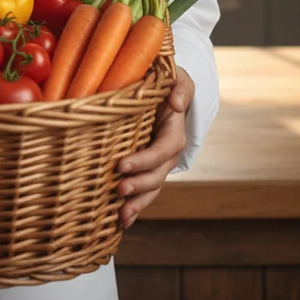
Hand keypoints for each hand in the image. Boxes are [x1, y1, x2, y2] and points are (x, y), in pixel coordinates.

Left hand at [115, 65, 193, 229]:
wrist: (164, 90)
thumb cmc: (168, 81)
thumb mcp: (178, 78)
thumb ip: (181, 88)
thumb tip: (176, 104)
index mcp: (174, 132)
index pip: (163, 150)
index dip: (145, 160)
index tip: (122, 165)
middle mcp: (167, 152)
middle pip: (157, 174)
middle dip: (139, 185)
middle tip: (118, 190)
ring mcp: (158, 163)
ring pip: (152, 188)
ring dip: (138, 203)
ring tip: (121, 216)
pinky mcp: (146, 167)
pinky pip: (144, 189)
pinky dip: (135, 206)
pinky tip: (121, 221)